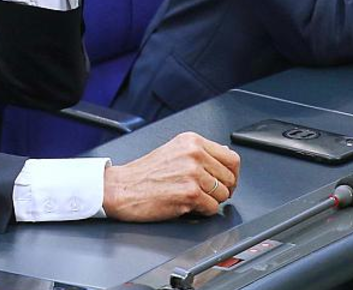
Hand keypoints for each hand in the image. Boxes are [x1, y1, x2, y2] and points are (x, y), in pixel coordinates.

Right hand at [102, 132, 240, 220]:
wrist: (120, 188)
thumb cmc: (142, 174)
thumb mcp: (172, 151)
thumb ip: (199, 153)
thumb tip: (225, 156)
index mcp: (191, 141)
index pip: (231, 157)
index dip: (231, 174)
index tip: (225, 181)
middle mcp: (194, 154)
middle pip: (230, 178)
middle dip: (221, 190)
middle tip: (206, 193)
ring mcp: (192, 173)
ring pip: (223, 194)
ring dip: (211, 201)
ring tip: (191, 198)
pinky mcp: (190, 193)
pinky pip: (212, 208)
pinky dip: (202, 211)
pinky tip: (186, 205)